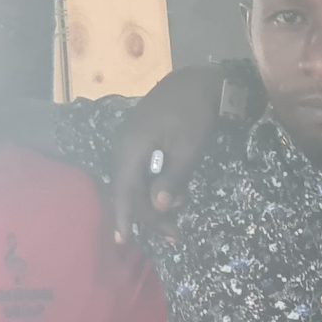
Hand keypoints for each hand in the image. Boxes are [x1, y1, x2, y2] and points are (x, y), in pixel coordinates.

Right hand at [110, 69, 229, 241]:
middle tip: (173, 236)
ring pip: (135, 181)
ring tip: (175, 222)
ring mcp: (131, 142)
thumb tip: (158, 206)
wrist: (198, 81)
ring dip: (153, 203)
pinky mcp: (141, 140)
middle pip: (129, 189)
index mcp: (132, 147)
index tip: (124, 241)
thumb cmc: (195, 113)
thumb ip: (172, 178)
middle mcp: (124, 146)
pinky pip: (141, 170)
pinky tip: (174, 196)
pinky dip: (155, 187)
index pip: (123, 189)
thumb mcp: (189, 148)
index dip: (124, 216)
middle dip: (148, 215)